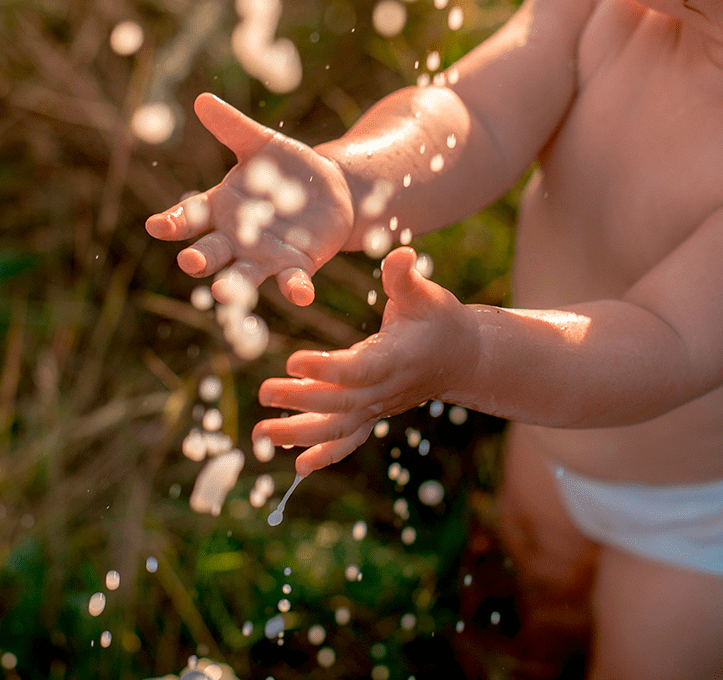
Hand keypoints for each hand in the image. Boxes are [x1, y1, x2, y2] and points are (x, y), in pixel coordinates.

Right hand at [145, 93, 353, 305]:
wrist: (330, 190)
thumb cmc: (287, 167)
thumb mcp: (262, 144)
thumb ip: (233, 127)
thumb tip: (203, 100)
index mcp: (220, 208)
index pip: (189, 217)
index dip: (173, 222)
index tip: (157, 226)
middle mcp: (236, 239)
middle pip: (211, 252)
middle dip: (200, 258)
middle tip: (190, 261)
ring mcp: (265, 257)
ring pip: (244, 275)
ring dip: (234, 285)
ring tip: (225, 292)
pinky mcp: (296, 267)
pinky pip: (293, 282)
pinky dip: (296, 288)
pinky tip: (301, 294)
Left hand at [254, 247, 477, 474]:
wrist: (462, 357)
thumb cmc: (439, 318)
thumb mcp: (424, 293)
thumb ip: (405, 277)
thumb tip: (400, 254)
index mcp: (394, 359)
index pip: (357, 370)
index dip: (325, 369)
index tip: (290, 361)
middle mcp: (385, 390)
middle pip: (339, 403)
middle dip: (299, 402)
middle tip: (263, 393)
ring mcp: (379, 407)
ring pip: (338, 429)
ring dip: (298, 435)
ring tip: (260, 435)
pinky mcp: (374, 415)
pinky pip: (349, 440)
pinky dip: (325, 454)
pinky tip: (297, 467)